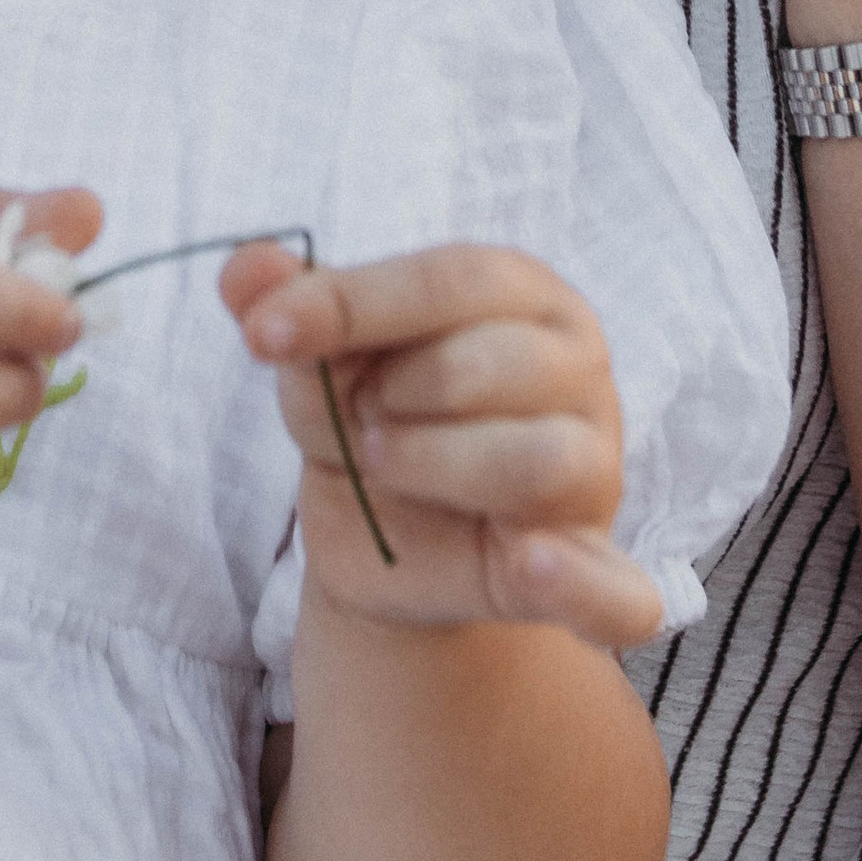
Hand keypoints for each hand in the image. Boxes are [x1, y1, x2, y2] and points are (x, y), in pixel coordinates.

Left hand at [222, 242, 660, 649]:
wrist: (397, 543)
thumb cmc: (373, 417)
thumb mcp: (324, 361)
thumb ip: (291, 307)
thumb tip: (244, 268)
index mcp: (522, 293)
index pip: (450, 278)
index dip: (351, 302)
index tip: (261, 336)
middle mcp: (576, 370)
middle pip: (490, 364)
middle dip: (393, 395)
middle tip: (358, 426)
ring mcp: (596, 472)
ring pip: (536, 462)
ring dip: (437, 469)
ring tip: (387, 472)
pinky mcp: (594, 575)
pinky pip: (616, 591)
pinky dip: (578, 585)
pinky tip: (527, 565)